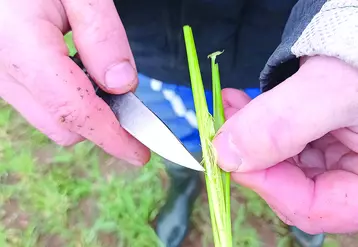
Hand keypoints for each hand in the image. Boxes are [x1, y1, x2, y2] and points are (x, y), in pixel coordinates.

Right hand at [0, 0, 149, 164]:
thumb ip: (102, 35)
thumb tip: (123, 85)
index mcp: (23, 47)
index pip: (74, 110)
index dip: (111, 137)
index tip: (139, 153)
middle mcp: (4, 72)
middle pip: (64, 126)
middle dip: (102, 125)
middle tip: (131, 107)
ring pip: (51, 119)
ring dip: (86, 111)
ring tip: (100, 75)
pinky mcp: (3, 76)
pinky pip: (41, 104)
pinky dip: (68, 100)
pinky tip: (78, 71)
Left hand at [213, 56, 357, 233]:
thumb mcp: (331, 89)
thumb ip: (280, 125)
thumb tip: (224, 155)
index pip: (313, 208)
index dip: (266, 185)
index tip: (228, 157)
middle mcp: (352, 174)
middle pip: (292, 187)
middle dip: (250, 155)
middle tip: (221, 128)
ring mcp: (337, 156)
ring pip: (281, 162)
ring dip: (248, 136)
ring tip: (228, 105)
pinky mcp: (321, 136)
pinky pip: (283, 140)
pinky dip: (259, 123)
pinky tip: (239, 103)